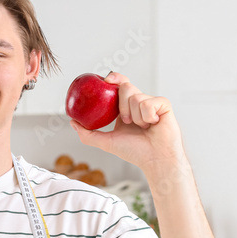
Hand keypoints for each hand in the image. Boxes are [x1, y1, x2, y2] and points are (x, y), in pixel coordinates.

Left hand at [69, 72, 185, 171]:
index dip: (114, 78)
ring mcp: (152, 102)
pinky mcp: (163, 104)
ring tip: (142, 127)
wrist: (155, 159)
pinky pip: (148, 102)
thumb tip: (72, 123)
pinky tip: (153, 125)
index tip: (105, 80)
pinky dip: (147, 117)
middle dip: (123, 105)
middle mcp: (139, 102)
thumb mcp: (107, 142)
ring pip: (136, 97)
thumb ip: (88, 134)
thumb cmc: (135, 152)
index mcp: (126, 108)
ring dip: (135, 116)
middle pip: (126, 87)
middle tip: (127, 122)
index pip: (119, 85)